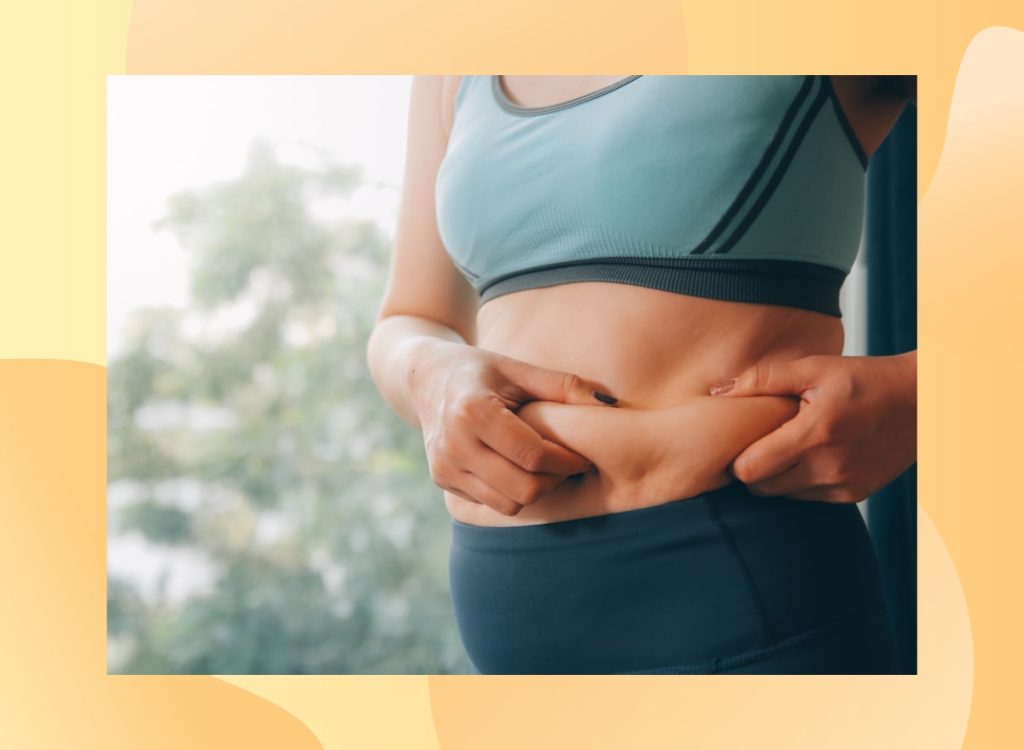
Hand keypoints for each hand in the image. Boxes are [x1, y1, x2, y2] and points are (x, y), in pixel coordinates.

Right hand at [403, 338, 617, 514]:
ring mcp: (444, 466)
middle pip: (524, 489)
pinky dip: (512, 493)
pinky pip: (491, 503)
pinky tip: (519, 470)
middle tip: (568, 464)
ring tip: (545, 468)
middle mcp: (454, 444)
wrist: (426, 378)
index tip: (583, 456)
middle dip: (555, 481)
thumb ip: (564, 386)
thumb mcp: (519, 369)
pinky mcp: (441, 480)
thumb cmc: (481, 370)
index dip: (567, 461)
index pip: (534, 456)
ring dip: (535, 491)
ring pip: (508, 505)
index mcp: (474, 411)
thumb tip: (610, 402)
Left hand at [709, 351, 915, 502]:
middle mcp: (830, 467)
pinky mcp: (855, 495)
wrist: (921, 402)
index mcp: (815, 433)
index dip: (737, 458)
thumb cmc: (862, 379)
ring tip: (788, 446)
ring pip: (784, 496)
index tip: (741, 439)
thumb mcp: (814, 367)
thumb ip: (763, 379)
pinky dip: (802, 482)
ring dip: (778, 477)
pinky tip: (810, 456)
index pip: (750, 469)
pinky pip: (809, 498)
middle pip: (762, 488)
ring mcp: (844, 485)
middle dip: (754, 468)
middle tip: (761, 442)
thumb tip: (717, 392)